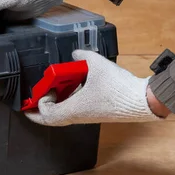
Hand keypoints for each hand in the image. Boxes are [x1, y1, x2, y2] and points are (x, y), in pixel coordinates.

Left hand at [24, 50, 166, 125]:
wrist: (141, 101)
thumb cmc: (118, 87)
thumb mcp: (96, 64)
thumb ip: (82, 56)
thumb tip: (75, 53)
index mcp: (75, 109)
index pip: (47, 115)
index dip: (39, 105)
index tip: (43, 92)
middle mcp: (79, 116)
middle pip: (53, 120)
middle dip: (41, 113)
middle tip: (33, 106)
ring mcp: (88, 117)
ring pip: (64, 117)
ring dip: (56, 106)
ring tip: (54, 92)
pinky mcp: (97, 114)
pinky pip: (75, 112)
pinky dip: (68, 103)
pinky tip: (74, 89)